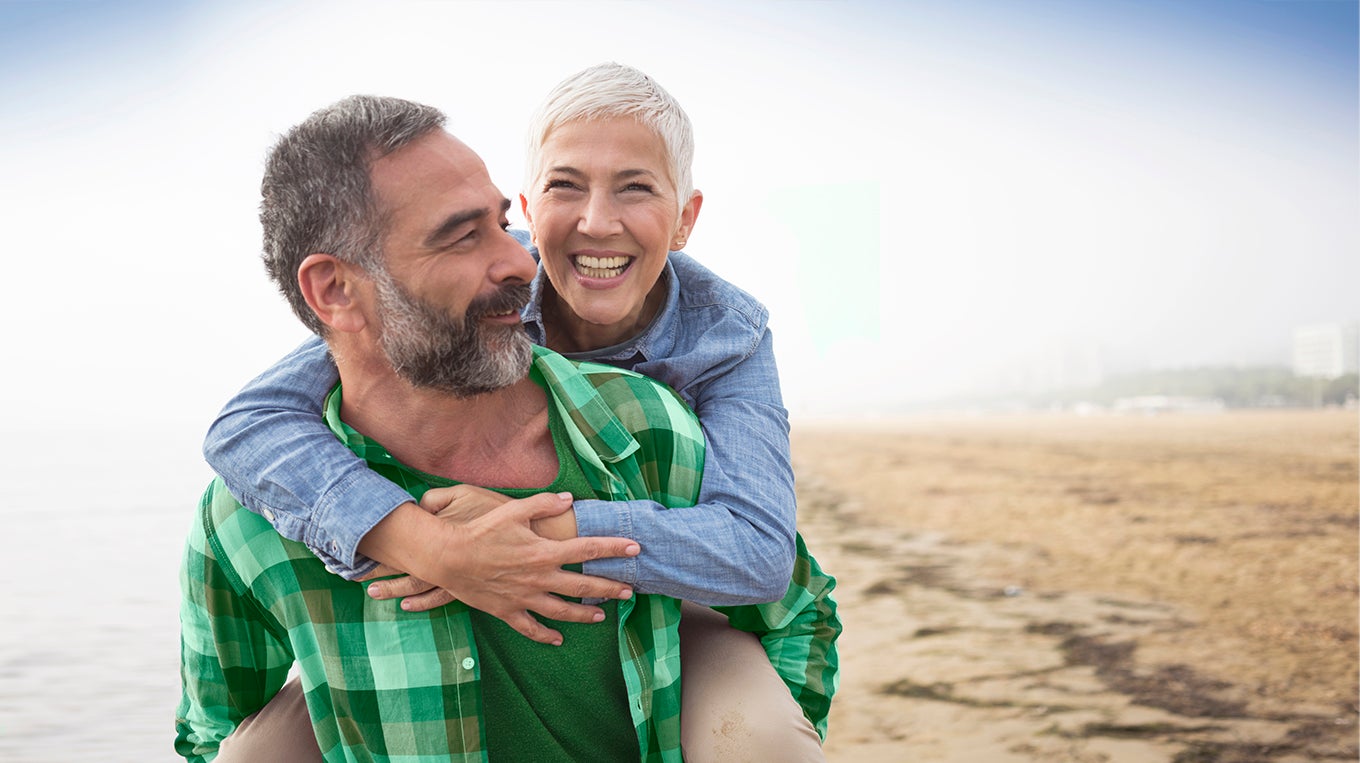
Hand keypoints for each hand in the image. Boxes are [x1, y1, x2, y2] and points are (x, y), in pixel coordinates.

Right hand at [358, 492, 639, 644]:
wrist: (448, 557)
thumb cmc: (480, 531)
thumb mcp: (512, 510)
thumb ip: (543, 504)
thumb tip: (568, 499)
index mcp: (544, 552)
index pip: (587, 549)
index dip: (613, 547)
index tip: (635, 547)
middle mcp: (540, 577)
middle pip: (583, 586)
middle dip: (609, 588)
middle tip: (629, 590)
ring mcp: (525, 597)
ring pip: (562, 611)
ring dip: (584, 614)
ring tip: (601, 616)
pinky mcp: (508, 611)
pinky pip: (531, 627)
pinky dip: (545, 635)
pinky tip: (558, 640)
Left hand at [364, 485, 551, 608]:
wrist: (532, 540)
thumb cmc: (498, 512)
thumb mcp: (465, 493)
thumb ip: (436, 499)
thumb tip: (417, 508)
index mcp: (437, 537)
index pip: (400, 545)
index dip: (378, 551)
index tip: (356, 554)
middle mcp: (442, 563)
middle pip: (403, 571)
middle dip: (377, 575)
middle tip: (353, 578)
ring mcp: (455, 579)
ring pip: (418, 588)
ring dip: (395, 591)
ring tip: (374, 594)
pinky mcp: (469, 590)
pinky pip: (440, 599)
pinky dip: (422, 602)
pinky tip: (409, 606)